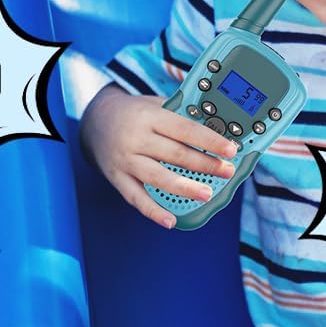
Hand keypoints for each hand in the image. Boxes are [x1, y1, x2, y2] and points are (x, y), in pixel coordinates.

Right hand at [79, 85, 238, 229]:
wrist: (95, 121)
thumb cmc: (135, 114)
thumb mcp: (155, 105)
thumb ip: (180, 115)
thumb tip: (217, 127)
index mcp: (149, 116)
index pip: (185, 129)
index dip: (210, 140)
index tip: (231, 149)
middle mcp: (136, 138)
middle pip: (174, 154)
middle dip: (204, 164)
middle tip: (227, 172)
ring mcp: (125, 160)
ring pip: (157, 177)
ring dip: (184, 187)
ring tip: (207, 194)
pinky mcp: (117, 178)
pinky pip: (136, 198)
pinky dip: (153, 211)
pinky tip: (170, 221)